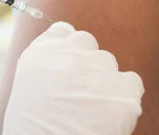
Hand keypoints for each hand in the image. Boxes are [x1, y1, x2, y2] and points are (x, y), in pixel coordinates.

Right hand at [3, 22, 144, 134]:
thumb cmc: (33, 128)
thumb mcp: (26, 88)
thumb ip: (48, 63)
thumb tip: (68, 47)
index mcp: (42, 52)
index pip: (64, 32)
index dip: (68, 51)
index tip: (67, 69)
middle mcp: (71, 54)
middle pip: (88, 45)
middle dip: (86, 66)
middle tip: (78, 94)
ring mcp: (99, 71)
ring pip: (108, 63)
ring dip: (103, 81)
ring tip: (90, 110)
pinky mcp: (123, 94)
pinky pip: (132, 83)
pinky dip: (124, 97)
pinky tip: (109, 115)